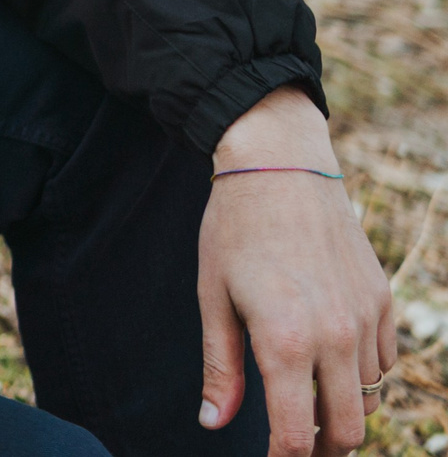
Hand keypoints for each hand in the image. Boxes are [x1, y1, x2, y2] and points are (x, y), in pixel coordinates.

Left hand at [198, 85, 393, 454]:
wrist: (280, 168)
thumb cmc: (233, 231)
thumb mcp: (213, 298)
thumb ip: (220, 368)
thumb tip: (213, 423)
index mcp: (285, 343)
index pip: (296, 434)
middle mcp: (335, 337)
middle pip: (348, 430)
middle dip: (324, 449)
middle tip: (299, 447)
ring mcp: (365, 319)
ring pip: (369, 397)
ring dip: (344, 408)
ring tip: (310, 401)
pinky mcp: (382, 300)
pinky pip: (384, 360)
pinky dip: (362, 373)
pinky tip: (332, 360)